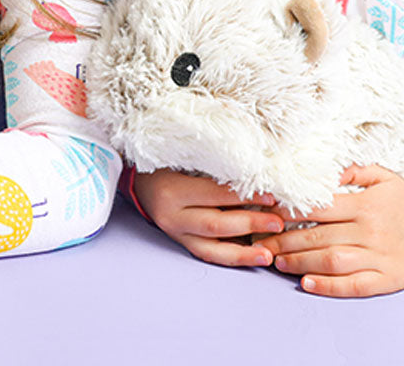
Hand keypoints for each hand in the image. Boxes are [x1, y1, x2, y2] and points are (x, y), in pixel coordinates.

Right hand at [133, 168, 283, 266]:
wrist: (140, 181)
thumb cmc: (167, 164)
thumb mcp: (183, 158)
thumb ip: (212, 166)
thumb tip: (253, 172)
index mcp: (171, 190)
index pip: (213, 194)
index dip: (243, 195)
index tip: (270, 194)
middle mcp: (171, 216)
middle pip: (214, 223)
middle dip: (249, 223)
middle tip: (277, 222)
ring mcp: (176, 233)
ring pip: (211, 249)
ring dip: (244, 252)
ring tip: (269, 253)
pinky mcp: (182, 243)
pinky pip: (208, 256)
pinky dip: (232, 258)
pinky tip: (254, 258)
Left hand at [260, 165, 403, 297]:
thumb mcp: (384, 179)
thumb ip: (353, 171)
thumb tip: (324, 172)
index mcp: (364, 206)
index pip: (317, 208)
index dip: (288, 211)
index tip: (265, 212)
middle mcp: (370, 232)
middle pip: (318, 236)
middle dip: (284, 240)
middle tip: (260, 242)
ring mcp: (379, 258)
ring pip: (332, 261)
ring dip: (300, 262)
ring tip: (277, 261)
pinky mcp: (388, 280)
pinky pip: (356, 285)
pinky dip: (330, 287)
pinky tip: (308, 284)